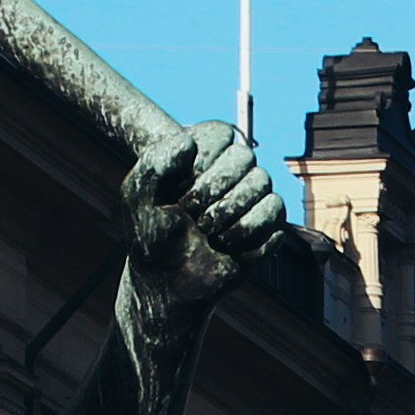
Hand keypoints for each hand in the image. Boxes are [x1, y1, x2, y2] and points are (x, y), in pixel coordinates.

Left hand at [123, 122, 285, 313]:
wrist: (166, 281)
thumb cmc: (150, 234)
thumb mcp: (138, 195)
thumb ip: (155, 162)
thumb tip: (188, 142)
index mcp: (201, 155)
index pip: (221, 133)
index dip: (202, 160)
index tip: (178, 188)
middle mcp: (230, 172)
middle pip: (245, 156)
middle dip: (215, 188)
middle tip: (193, 214)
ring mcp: (250, 198)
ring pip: (263, 182)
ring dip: (232, 211)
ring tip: (209, 232)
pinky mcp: (266, 225)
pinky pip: (275, 211)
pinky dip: (250, 230)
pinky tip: (227, 245)